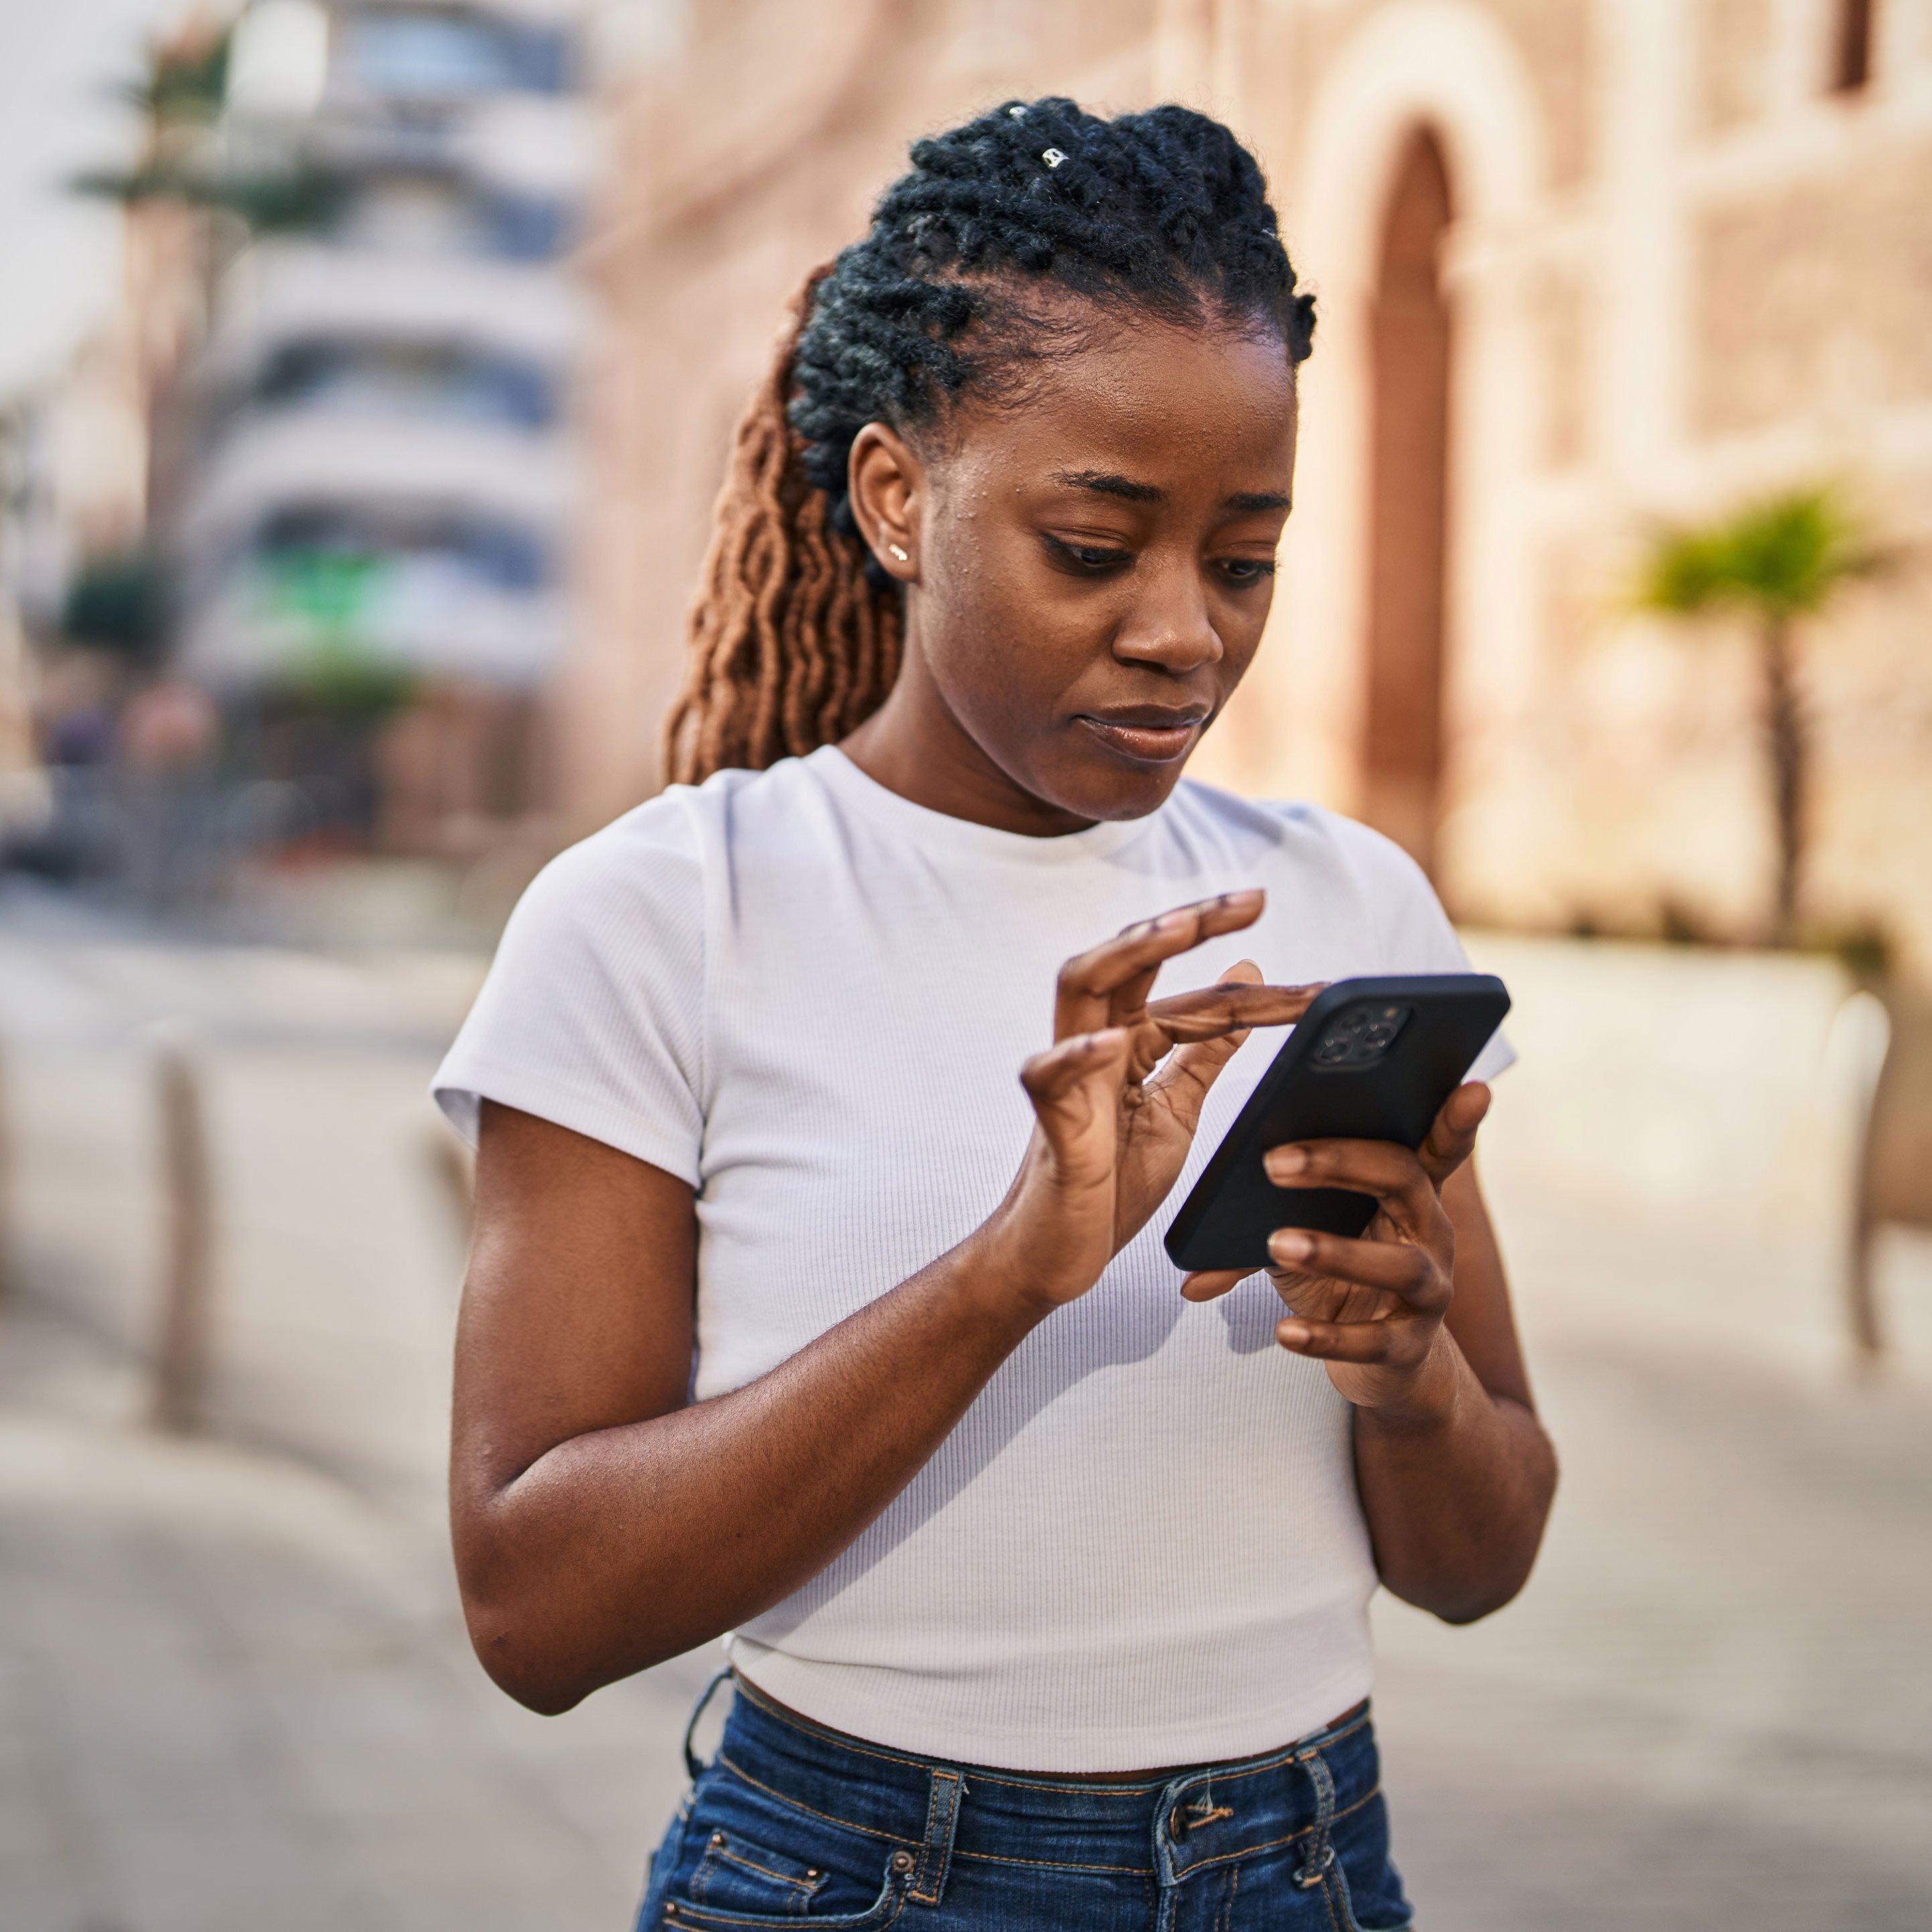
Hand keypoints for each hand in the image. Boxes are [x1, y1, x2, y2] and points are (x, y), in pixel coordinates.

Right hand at [988, 890, 1319, 1312]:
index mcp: (1129, 1042)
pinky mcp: (1051, 1127)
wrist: (1057, 1256)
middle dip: (1186, 923)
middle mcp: (1094, 1044)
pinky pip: (1049, 1079)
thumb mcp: (1177, 1108)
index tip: (1324, 991)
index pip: (1192, 996)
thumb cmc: (1110, 1181)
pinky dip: (1075, 1057)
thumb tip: (1246, 971)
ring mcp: (1070, 1080)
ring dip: (1127, 952)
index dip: (1258, 993)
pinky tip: (1108, 1044)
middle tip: (1250, 900)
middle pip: (1128, 958)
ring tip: (1177, 927)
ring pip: (1079, 986)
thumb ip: (1205, 1048)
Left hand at [1179, 1083, 1491, 1407]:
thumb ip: (1259, 1218)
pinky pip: (1375, 1340)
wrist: (1375, 1362)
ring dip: (1334, 1253)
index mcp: (1408, 1190)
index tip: (1473, 1086)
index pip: (1438, 1143)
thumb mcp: (1305, 1231)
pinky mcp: (1410, 1346)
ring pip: (1399, 1265)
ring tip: (1276, 1244)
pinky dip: (1327, 1336)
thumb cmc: (1336, 1277)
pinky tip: (1284, 1332)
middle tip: (1274, 1161)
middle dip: (1341, 1164)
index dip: (1457, 1117)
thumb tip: (1188, 1256)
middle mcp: (1430, 1231)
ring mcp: (1429, 1290)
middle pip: (1404, 1179)